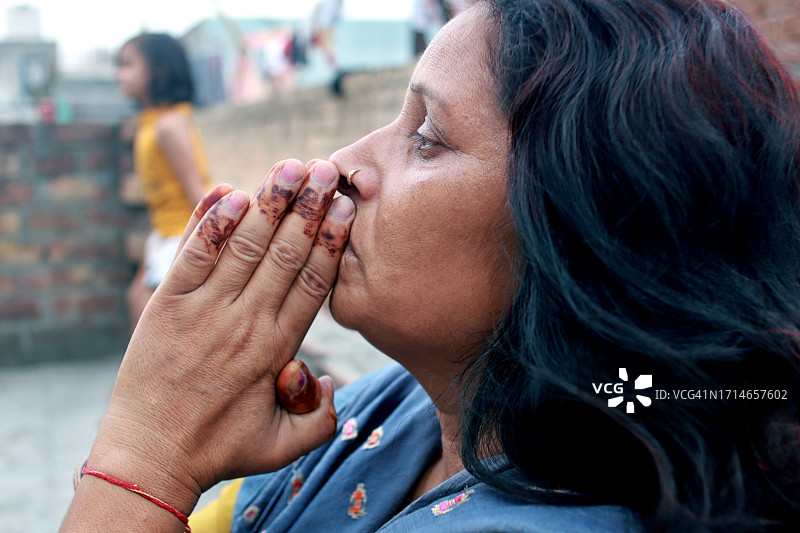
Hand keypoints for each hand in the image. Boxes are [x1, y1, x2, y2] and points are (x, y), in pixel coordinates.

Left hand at [86, 159, 353, 512]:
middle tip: (324, 168)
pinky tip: (230, 193)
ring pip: (245, 246)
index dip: (331, 240)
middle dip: (308, 207)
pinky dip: (211, 224)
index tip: (343, 206)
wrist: (150, 456)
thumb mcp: (282, 447)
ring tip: (289, 166)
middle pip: (286, 253)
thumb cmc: (219, 450)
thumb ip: (320, 418)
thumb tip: (331, 382)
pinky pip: (194, 256)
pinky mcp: (167, 306)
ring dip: (269, 203)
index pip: (313, 282)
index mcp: (278, 349)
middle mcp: (246, 322)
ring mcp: (205, 311)